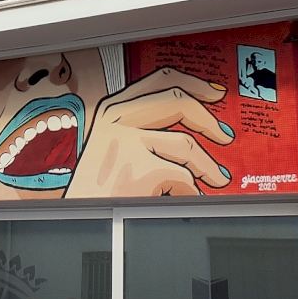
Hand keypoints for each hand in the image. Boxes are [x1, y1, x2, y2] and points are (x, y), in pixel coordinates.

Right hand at [65, 68, 232, 197]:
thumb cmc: (95, 186)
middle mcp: (117, 118)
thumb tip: (191, 122)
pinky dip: (192, 191)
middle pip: (178, 101)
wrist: (72, 219)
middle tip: (225, 136)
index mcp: (112, 107)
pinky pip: (183, 178)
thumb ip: (142, 126)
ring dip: (208, 166)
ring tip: (216, 178)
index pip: (160, 79)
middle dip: (209, 121)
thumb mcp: (111, 144)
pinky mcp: (138, 170)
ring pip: (186, 144)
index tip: (215, 94)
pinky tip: (188, 197)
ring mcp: (126, 142)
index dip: (195, 84)